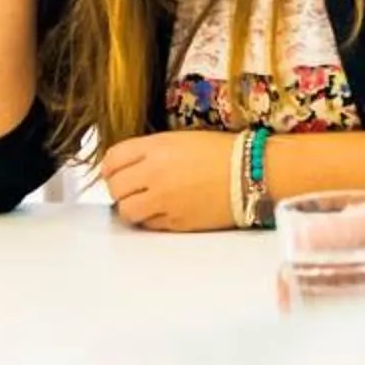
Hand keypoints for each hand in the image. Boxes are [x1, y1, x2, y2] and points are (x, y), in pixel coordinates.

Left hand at [96, 131, 235, 230]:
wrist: (254, 172)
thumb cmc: (224, 152)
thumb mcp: (180, 139)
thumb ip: (150, 151)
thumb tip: (128, 167)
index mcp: (156, 147)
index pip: (112, 159)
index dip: (111, 168)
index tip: (116, 172)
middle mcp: (155, 173)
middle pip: (115, 187)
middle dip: (119, 189)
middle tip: (130, 189)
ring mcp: (164, 200)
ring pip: (127, 211)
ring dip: (132, 207)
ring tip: (145, 203)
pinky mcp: (176, 221)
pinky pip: (149, 225)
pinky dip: (151, 220)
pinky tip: (164, 210)